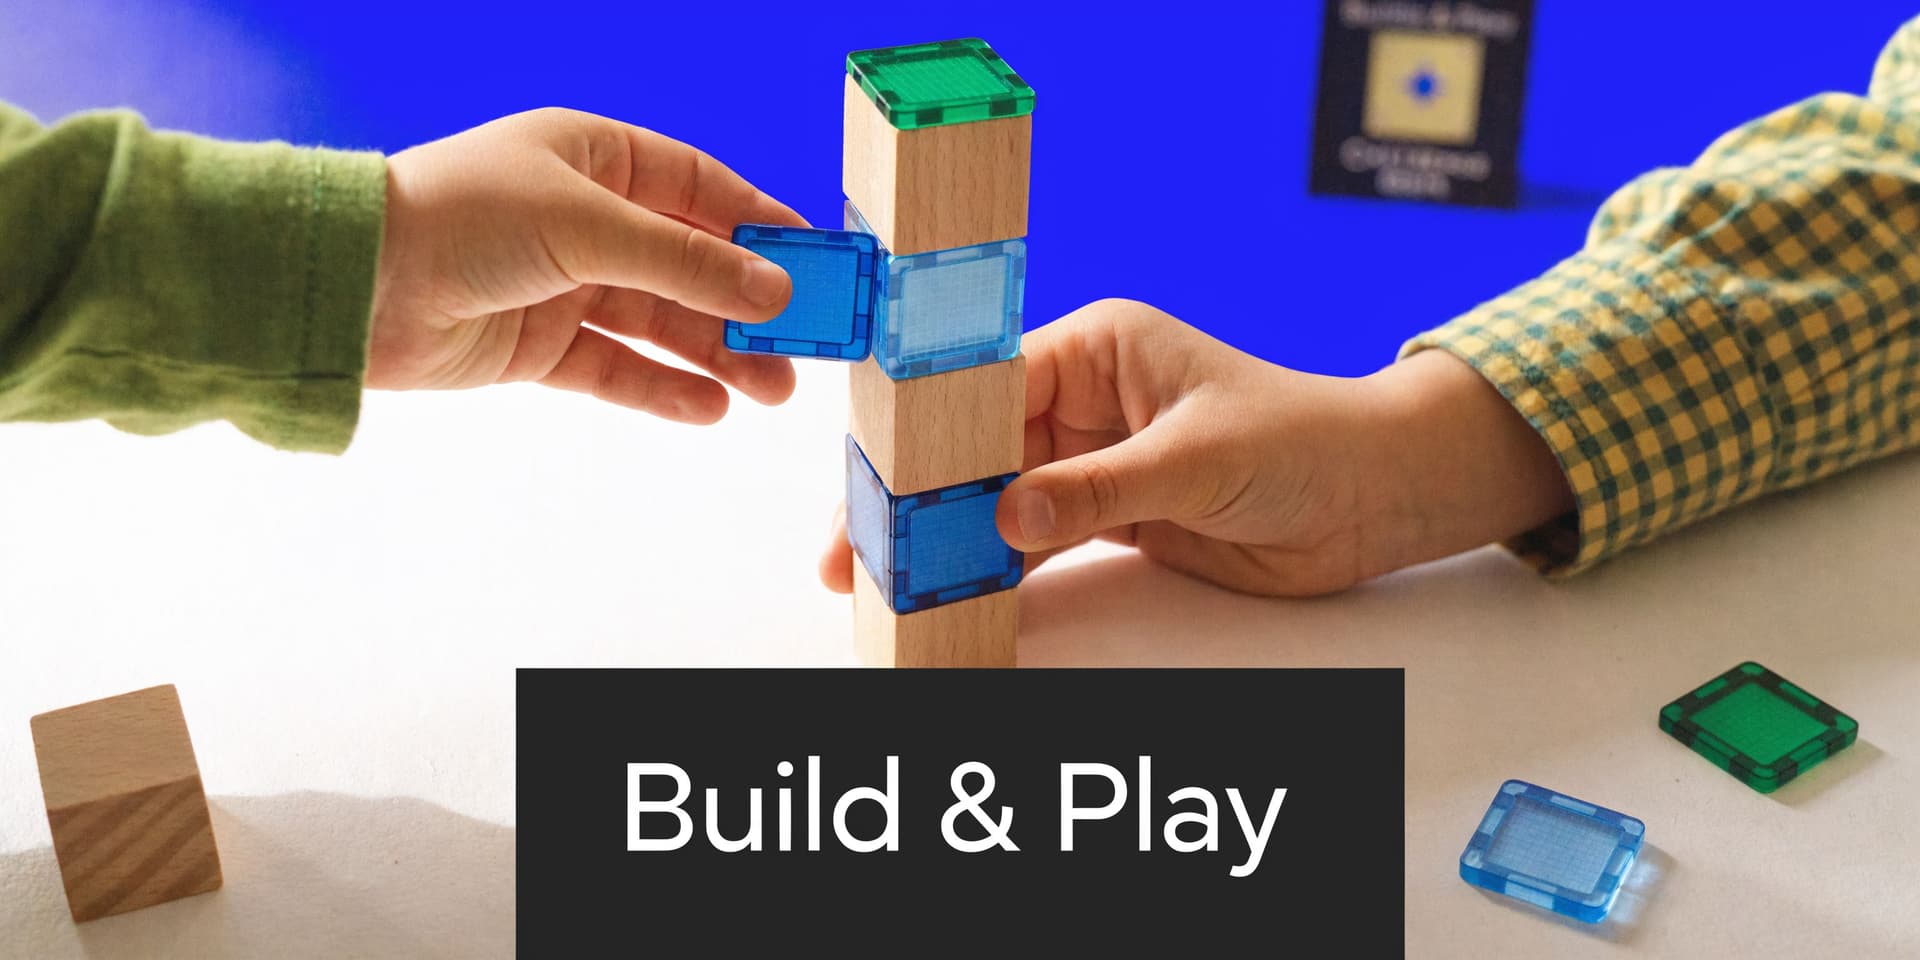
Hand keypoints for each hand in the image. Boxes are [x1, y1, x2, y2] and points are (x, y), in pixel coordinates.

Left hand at [368, 108, 806, 422]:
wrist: (354, 284)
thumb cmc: (458, 219)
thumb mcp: (588, 225)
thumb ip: (686, 262)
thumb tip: (774, 287)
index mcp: (594, 157)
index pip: (699, 188)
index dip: (759, 224)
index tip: (817, 262)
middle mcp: (582, 217)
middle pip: (687, 263)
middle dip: (745, 304)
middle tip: (803, 344)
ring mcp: (561, 282)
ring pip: (660, 320)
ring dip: (717, 353)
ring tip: (770, 388)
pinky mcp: (538, 343)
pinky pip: (617, 366)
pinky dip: (662, 387)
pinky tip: (708, 406)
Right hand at [819, 299, 1572, 596]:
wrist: (1374, 498)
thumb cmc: (1303, 444)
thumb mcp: (1195, 460)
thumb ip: (1097, 491)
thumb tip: (1006, 517)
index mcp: (1098, 350)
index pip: (988, 386)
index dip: (929, 435)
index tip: (879, 481)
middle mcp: (1084, 399)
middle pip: (976, 447)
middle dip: (920, 496)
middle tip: (856, 547)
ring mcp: (1094, 459)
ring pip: (997, 498)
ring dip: (949, 539)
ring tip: (886, 582)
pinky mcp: (1112, 514)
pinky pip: (1037, 540)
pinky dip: (998, 568)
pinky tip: (954, 593)